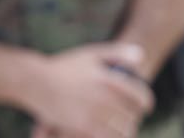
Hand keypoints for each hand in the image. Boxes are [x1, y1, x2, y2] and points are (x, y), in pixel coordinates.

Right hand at [25, 43, 153, 137]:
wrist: (37, 82)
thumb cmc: (64, 67)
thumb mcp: (91, 54)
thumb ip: (117, 53)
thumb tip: (142, 56)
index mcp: (109, 79)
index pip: (139, 95)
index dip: (146, 103)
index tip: (146, 107)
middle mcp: (104, 97)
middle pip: (131, 115)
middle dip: (135, 118)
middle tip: (133, 120)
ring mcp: (94, 113)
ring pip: (121, 129)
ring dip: (126, 131)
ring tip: (125, 130)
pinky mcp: (83, 127)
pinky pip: (106, 136)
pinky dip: (112, 137)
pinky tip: (111, 135)